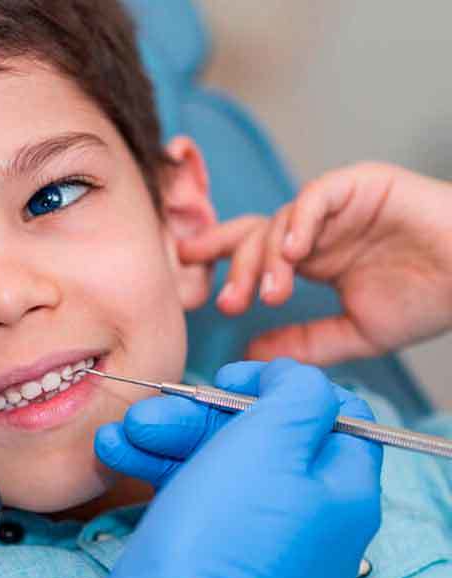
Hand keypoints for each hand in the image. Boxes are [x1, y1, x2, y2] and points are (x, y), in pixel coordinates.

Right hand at [95, 359, 382, 577]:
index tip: (230, 377)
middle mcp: (305, 513)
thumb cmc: (224, 543)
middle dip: (197, 413)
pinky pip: (187, 493)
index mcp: (340, 487)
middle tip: (153, 410)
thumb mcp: (272, 446)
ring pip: (214, 460)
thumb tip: (295, 377)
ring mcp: (257, 534)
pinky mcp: (210, 551)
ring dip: (164, 436)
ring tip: (121, 435)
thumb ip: (297, 395)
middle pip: (259, 434)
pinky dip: (153, 468)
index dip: (278, 386)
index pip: (331, 413)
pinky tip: (116, 455)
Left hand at [179, 162, 451, 364]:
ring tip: (272, 293)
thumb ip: (303, 342)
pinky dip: (300, 220)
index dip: (216, 257)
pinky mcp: (361, 184)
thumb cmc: (431, 299)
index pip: (250, 250)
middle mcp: (317, 228)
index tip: (186, 276)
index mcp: (312, 257)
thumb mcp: (355, 332)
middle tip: (232, 303)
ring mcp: (337, 205)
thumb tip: (251, 357)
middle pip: (255, 235)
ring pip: (280, 219)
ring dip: (269, 258)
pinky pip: (317, 195)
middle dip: (235, 269)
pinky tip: (295, 250)